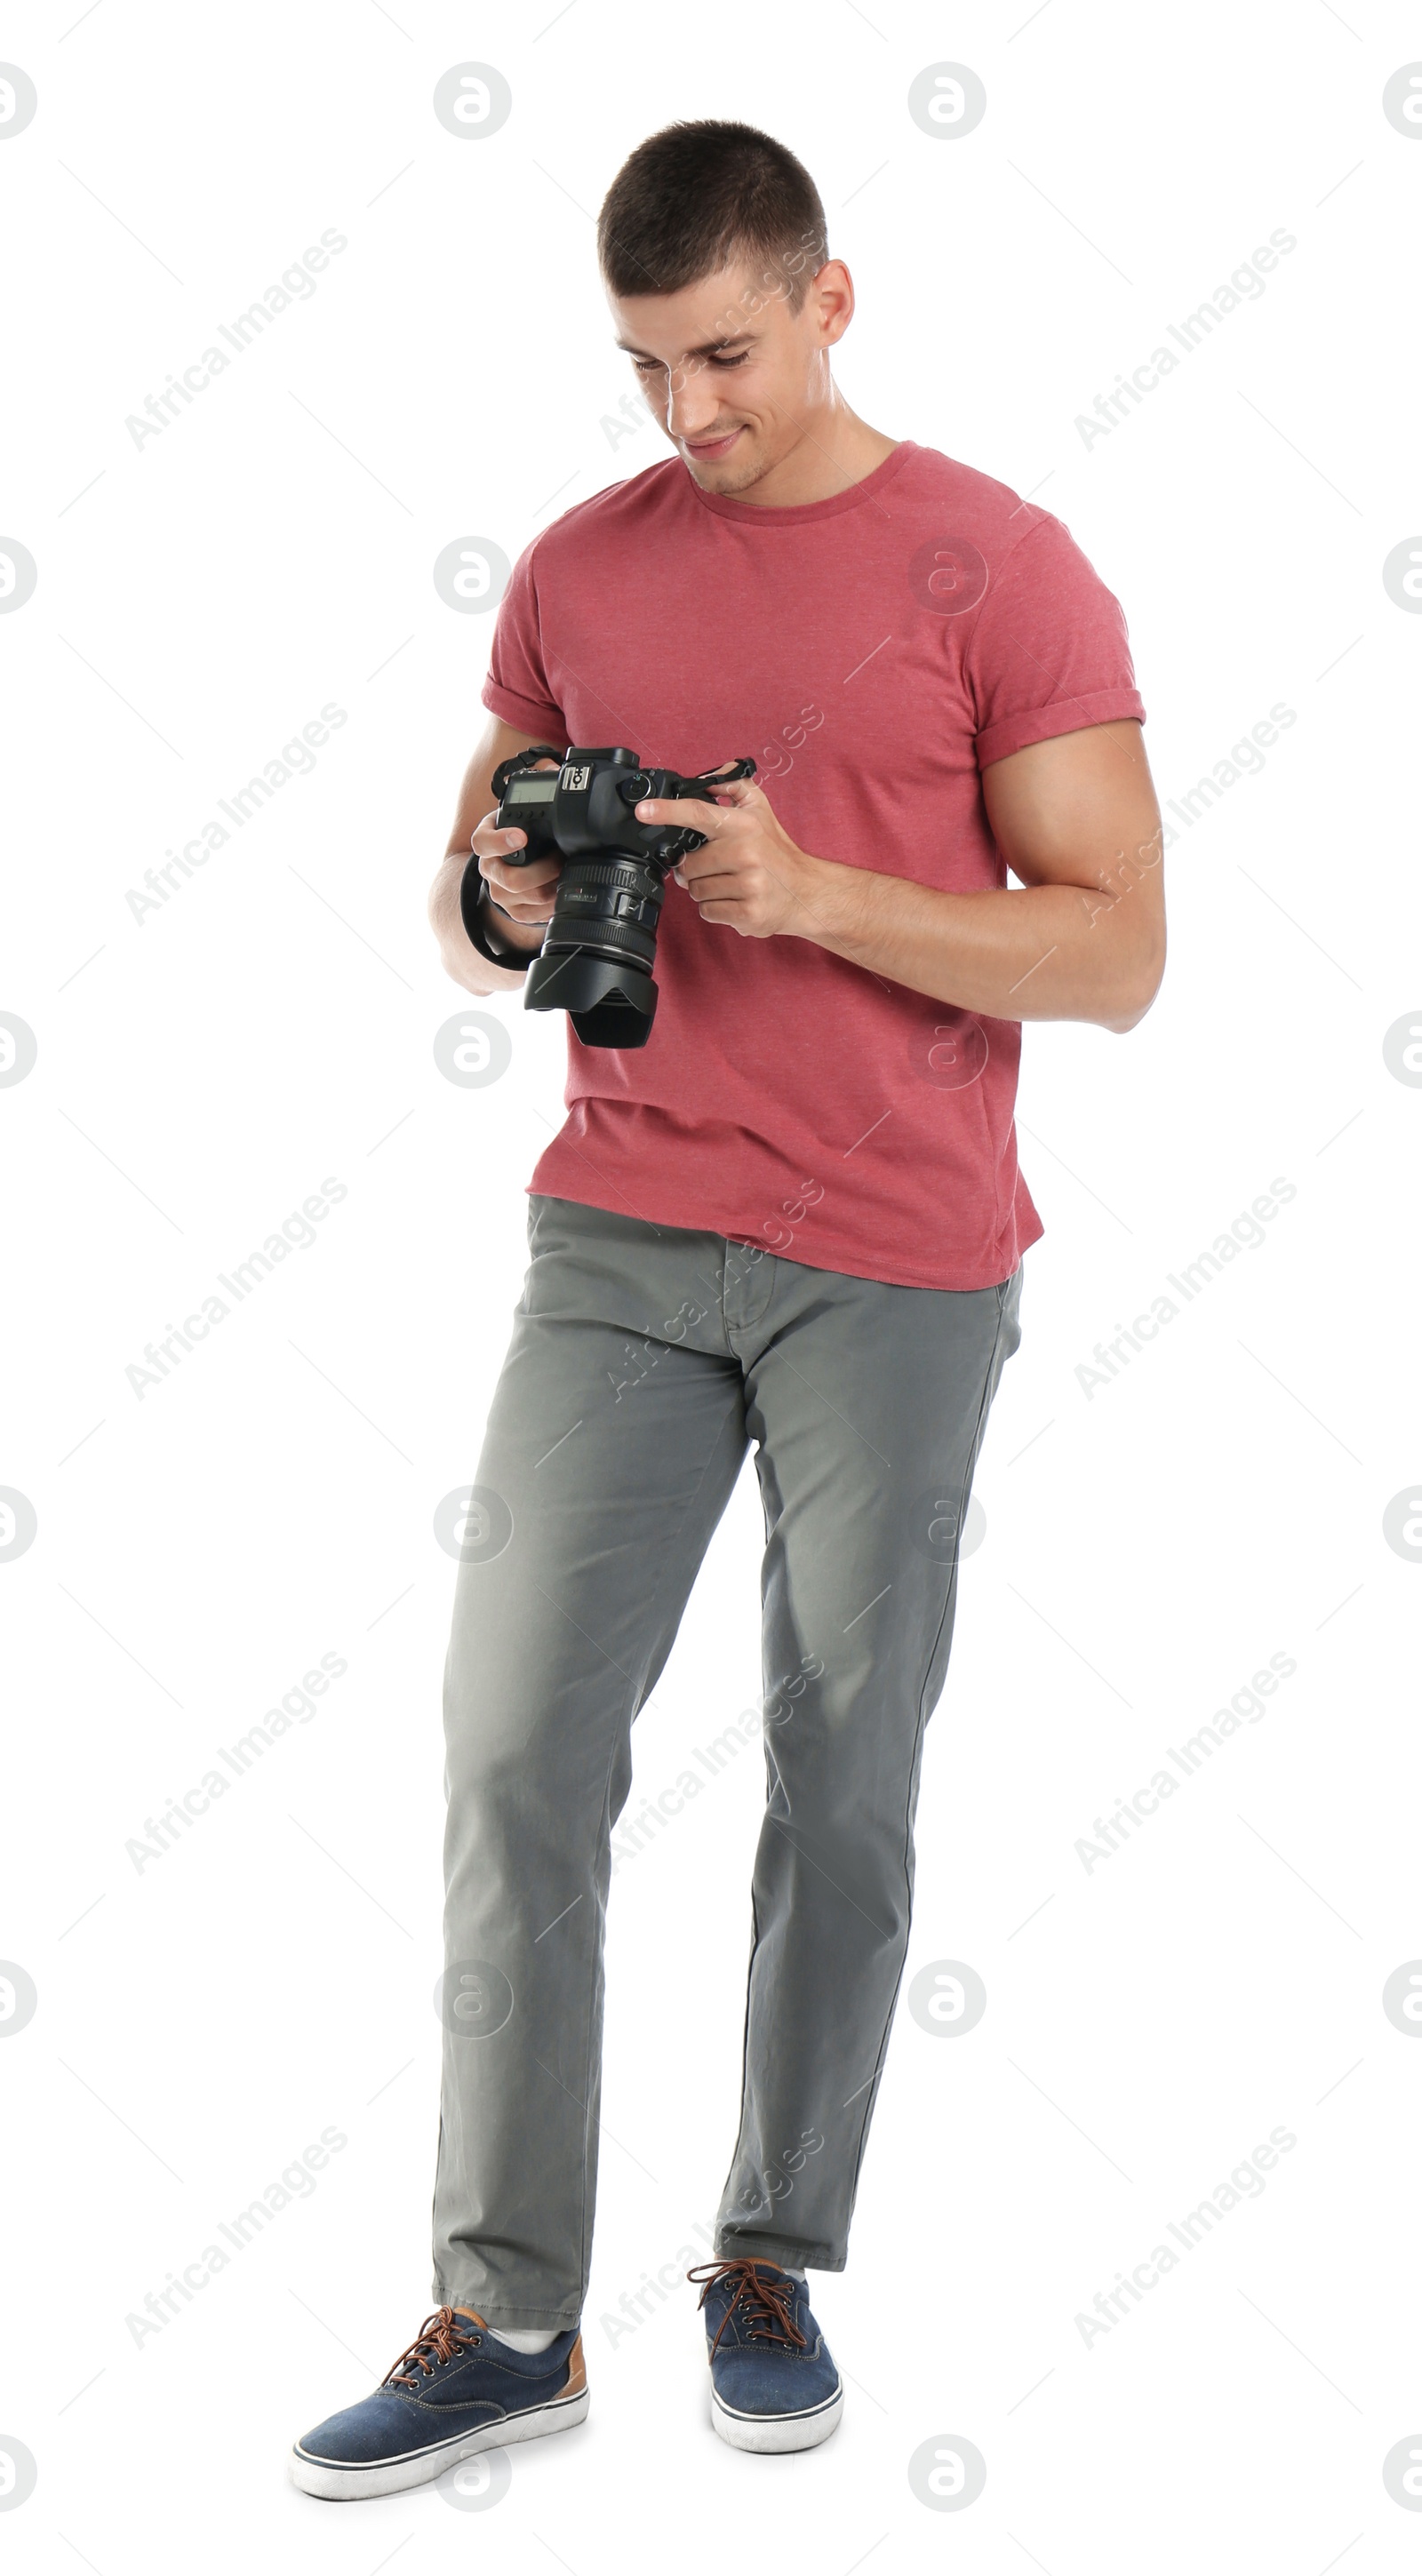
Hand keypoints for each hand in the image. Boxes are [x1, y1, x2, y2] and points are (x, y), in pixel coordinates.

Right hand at [472, 765, 561, 942]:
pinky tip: (562, 892)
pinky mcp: (512, 911)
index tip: (522, 837)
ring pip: (523, 898)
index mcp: (487, 838)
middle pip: (508, 878)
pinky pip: (530, 916)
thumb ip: (537, 784)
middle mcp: (489, 867)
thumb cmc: (522, 831)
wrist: (517, 862)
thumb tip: (550, 767)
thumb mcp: (524, 807)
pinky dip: (550, 905)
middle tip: (561, 859)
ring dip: (549, 887)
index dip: (501, 841)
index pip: (483, 842)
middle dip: (541, 871)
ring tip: (566, 873)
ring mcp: (498, 892)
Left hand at [634, 774, 827, 939]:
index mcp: (743, 825)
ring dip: (705, 889)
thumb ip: (734, 786)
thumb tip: (709, 778)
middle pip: (688, 864)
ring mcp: (748, 885)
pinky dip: (715, 908)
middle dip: (694, 868)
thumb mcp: (760, 810)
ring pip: (696, 890)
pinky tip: (734, 899)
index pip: (698, 813)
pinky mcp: (747, 913)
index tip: (643, 811)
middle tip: (714, 867)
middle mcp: (745, 853)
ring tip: (728, 883)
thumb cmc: (778, 852)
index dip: (667, 811)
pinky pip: (707, 911)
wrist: (807, 892)